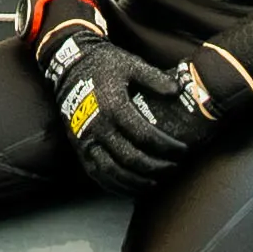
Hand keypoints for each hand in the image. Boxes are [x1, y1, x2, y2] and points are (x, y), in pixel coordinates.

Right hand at [28, 21, 213, 194]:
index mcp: (114, 107)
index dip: (167, 147)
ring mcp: (86, 140)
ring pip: (113, 172)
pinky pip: (97, 173)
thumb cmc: (104, 64)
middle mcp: (98, 127)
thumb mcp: (131, 64)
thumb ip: (155, 78)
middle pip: (131, 159)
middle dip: (156, 167)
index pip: (145, 136)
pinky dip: (115, 185)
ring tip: (156, 182)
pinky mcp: (79, 147)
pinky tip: (131, 187)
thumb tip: (177, 90)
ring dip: (136, 182)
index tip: (183, 151)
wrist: (70, 66)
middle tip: (173, 167)